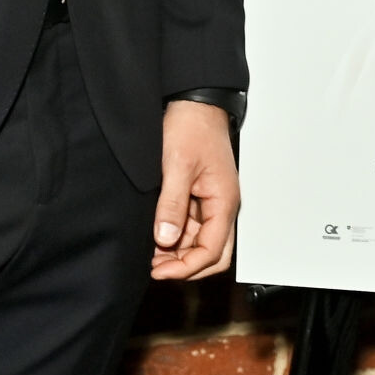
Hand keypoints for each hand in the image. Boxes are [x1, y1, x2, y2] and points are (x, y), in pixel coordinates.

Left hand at [150, 101, 239, 280]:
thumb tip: (165, 239)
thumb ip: (172, 204)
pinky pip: (194, 228)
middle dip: (186, 266)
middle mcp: (223, 206)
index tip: (158, 270)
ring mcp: (213, 202)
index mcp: (223, 201)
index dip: (185, 267)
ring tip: (151, 252)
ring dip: (180, 253)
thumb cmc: (192, 127)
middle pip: (213, 254)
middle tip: (156, 267)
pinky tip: (157, 235)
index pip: (212, 251)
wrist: (195, 104)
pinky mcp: (202, 197)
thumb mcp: (177, 165)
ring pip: (202, 243)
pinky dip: (177, 237)